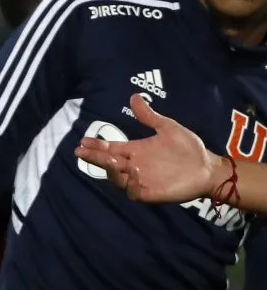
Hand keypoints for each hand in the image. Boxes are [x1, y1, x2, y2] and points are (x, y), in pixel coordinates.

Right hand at [74, 93, 216, 202]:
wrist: (207, 168)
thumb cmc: (188, 148)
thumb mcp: (168, 128)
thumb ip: (149, 116)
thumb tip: (134, 96)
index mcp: (135, 150)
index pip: (110, 148)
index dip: (96, 145)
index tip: (83, 141)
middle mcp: (134, 165)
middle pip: (108, 163)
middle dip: (94, 158)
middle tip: (81, 152)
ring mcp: (141, 180)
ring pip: (117, 179)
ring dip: (112, 170)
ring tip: (113, 161)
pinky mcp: (151, 193)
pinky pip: (134, 192)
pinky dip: (131, 185)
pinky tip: (134, 174)